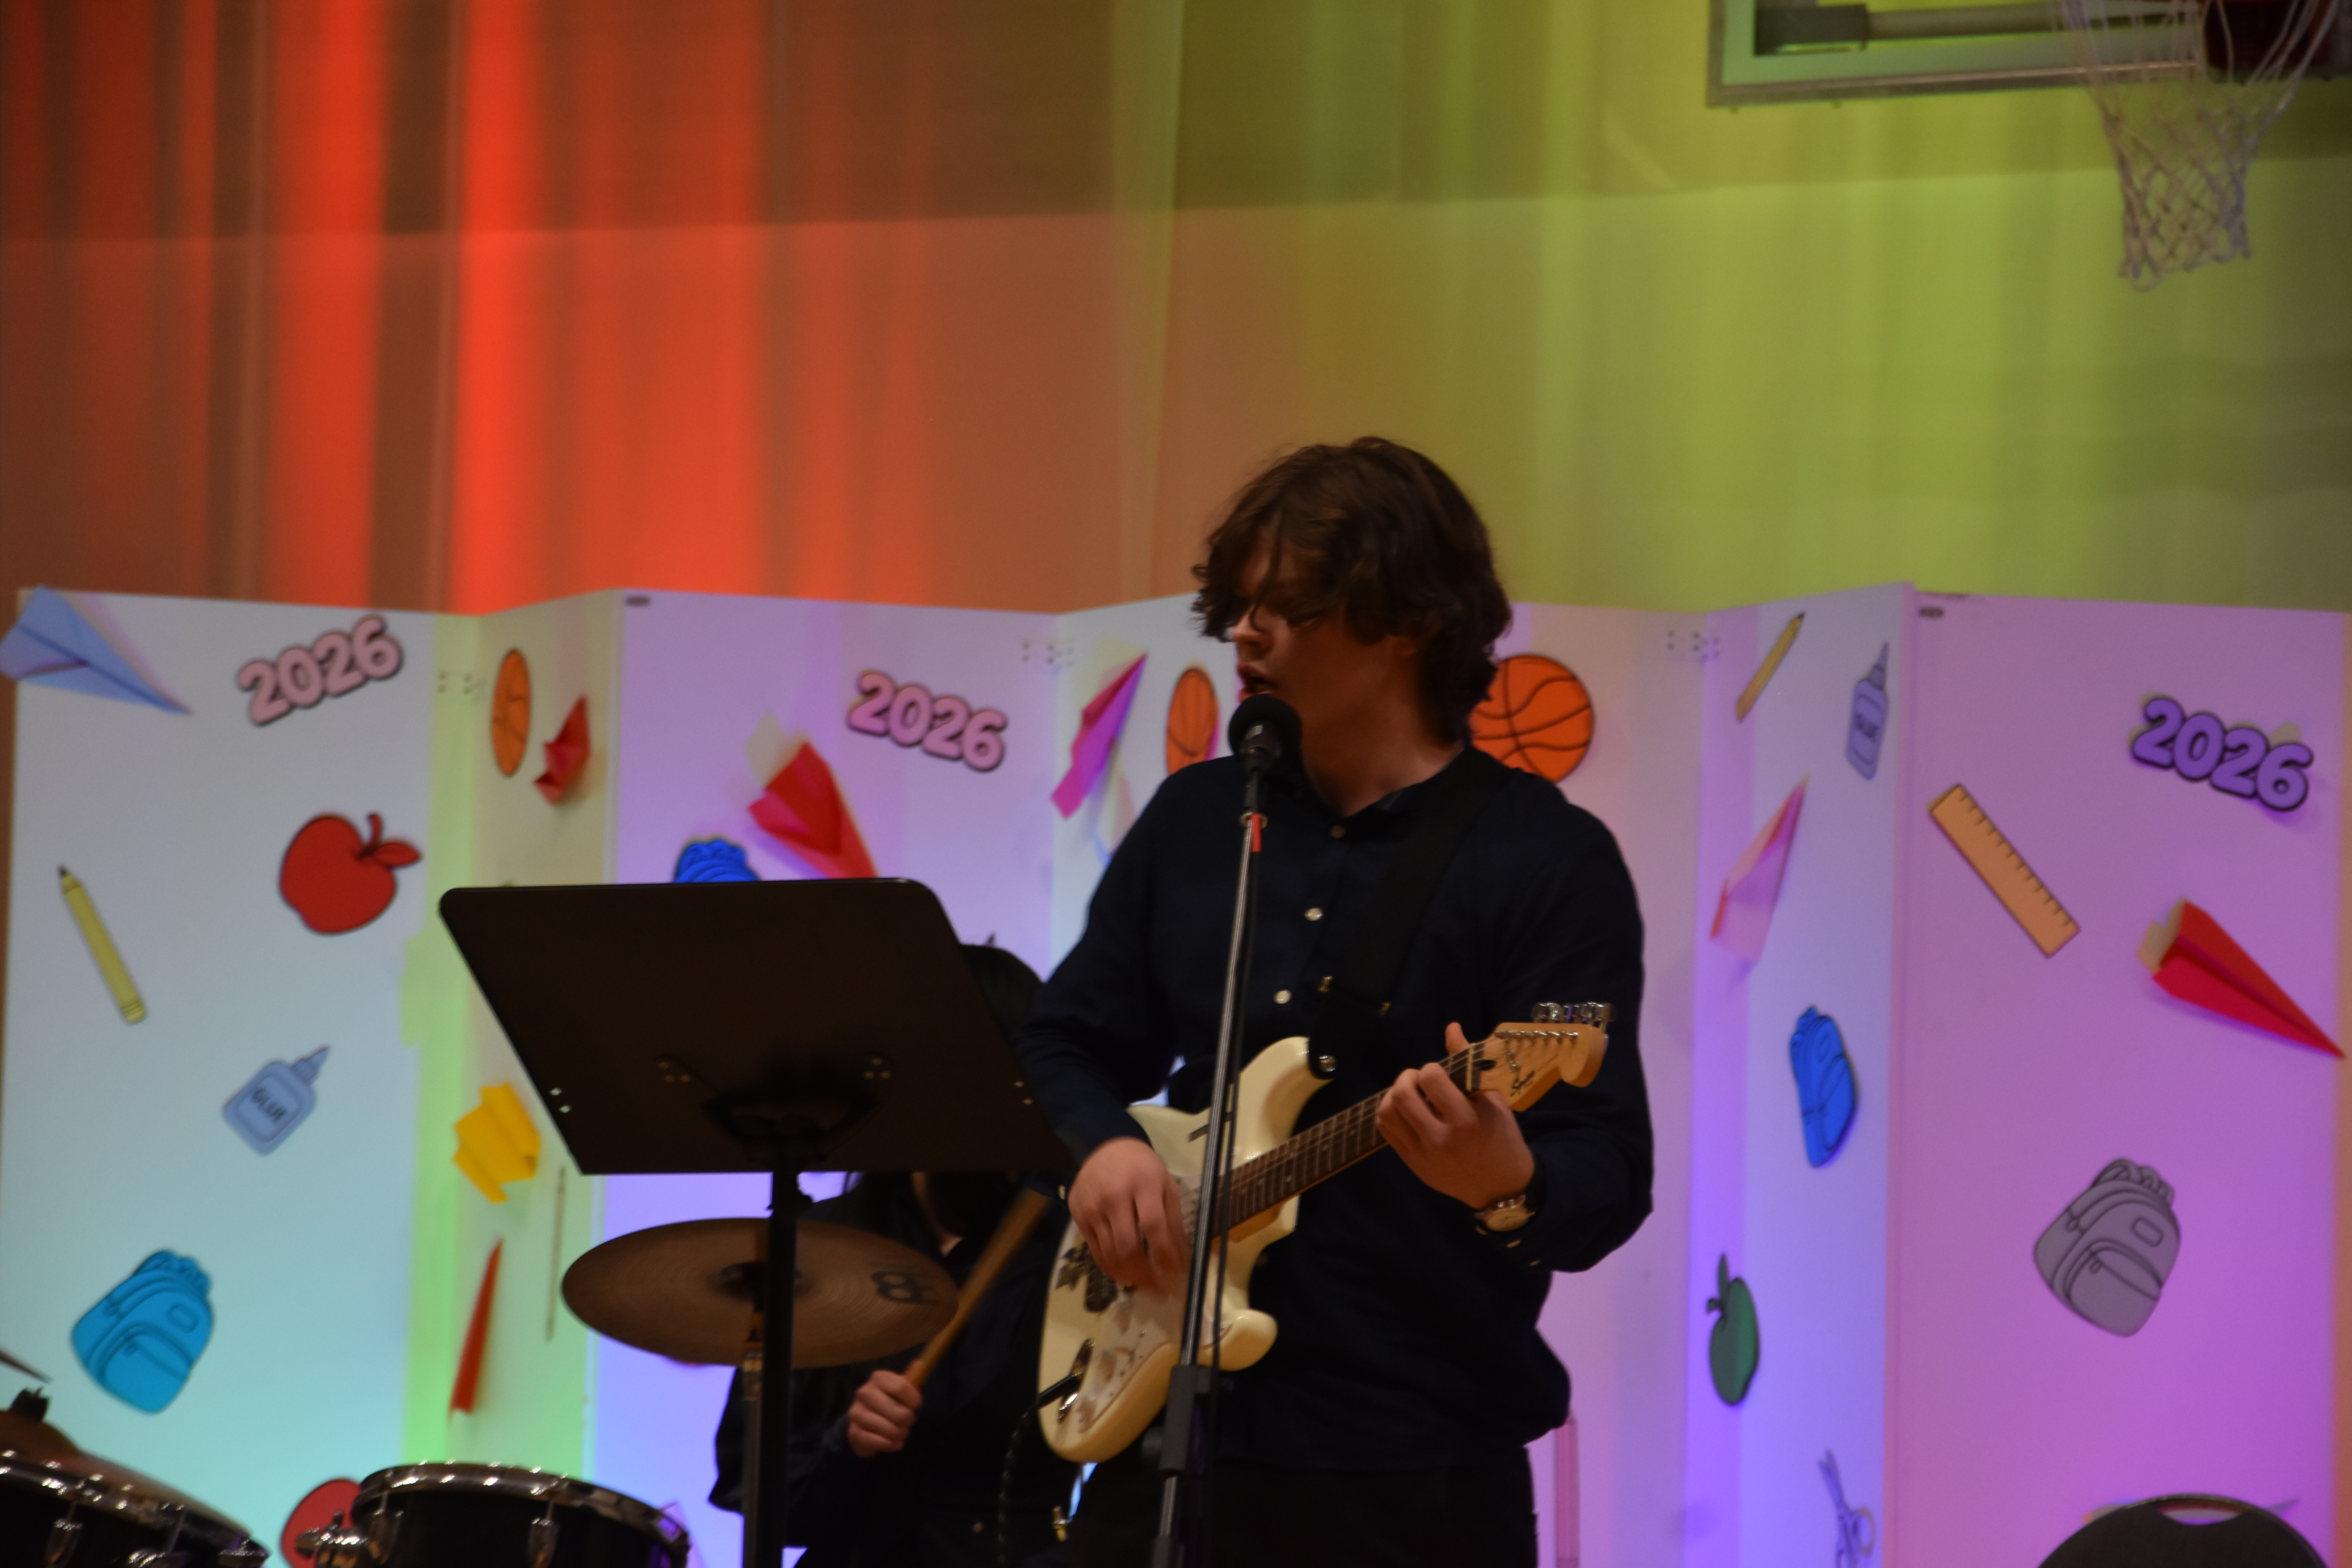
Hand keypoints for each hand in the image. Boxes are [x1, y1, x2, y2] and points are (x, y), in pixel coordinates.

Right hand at [845, 1369, 921, 1457]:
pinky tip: (895, 1443)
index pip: (901, 1387)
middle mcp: (864, 1393)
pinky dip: (889, 1444)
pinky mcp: (854, 1432)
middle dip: (907, 1419)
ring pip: (887, 1428)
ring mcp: (857, 1413)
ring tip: (901, 1432)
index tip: (916, 1405)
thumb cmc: (888, 1401)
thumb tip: (918, 1364)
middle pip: (897, 1411)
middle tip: (908, 1421)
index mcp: (878, 1378)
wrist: (864, 1421)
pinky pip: (877, 1441)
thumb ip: (911, 1379)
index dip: (913, 1400)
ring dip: (899, 1433)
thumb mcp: (900, 1388)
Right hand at [1067, 1136, 1186, 1290]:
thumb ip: (1173, 1221)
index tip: (1175, 1274)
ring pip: (1110, 1254)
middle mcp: (1114, 1196)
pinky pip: (1095, 1251)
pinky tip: (1124, 1275)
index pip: (1153, 1226)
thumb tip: (1181, 1259)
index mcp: (1142, 1184)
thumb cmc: (1142, 1168)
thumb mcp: (1165, 1186)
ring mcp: (1092, 1207)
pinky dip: (1111, 1268)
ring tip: (1143, 1285)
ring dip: (1129, 1277)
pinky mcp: (1079, 1216)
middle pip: (1128, 1246)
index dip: (1164, 1255)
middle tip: (1158, 1289)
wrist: (1105, 1148)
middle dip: (1145, 1274)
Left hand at [1377, 1023, 1535, 1209]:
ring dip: (1394, 1094)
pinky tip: (1405, 1110)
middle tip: (1419, 1079)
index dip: (1431, 1068)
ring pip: (1387, 1112)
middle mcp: (1440, 1139)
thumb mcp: (1493, 1101)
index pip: (1431, 1078)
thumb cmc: (1502, 1139)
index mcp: (1466, 1121)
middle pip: (1402, 1094)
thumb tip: (1451, 1027)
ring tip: (1411, 1093)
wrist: (1501, 1188)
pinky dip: (1390, 1113)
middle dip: (1407, 1077)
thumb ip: (1469, 1064)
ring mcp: (1423, 1154)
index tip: (1439, 1074)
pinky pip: (1386, 1131)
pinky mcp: (1412, 1164)